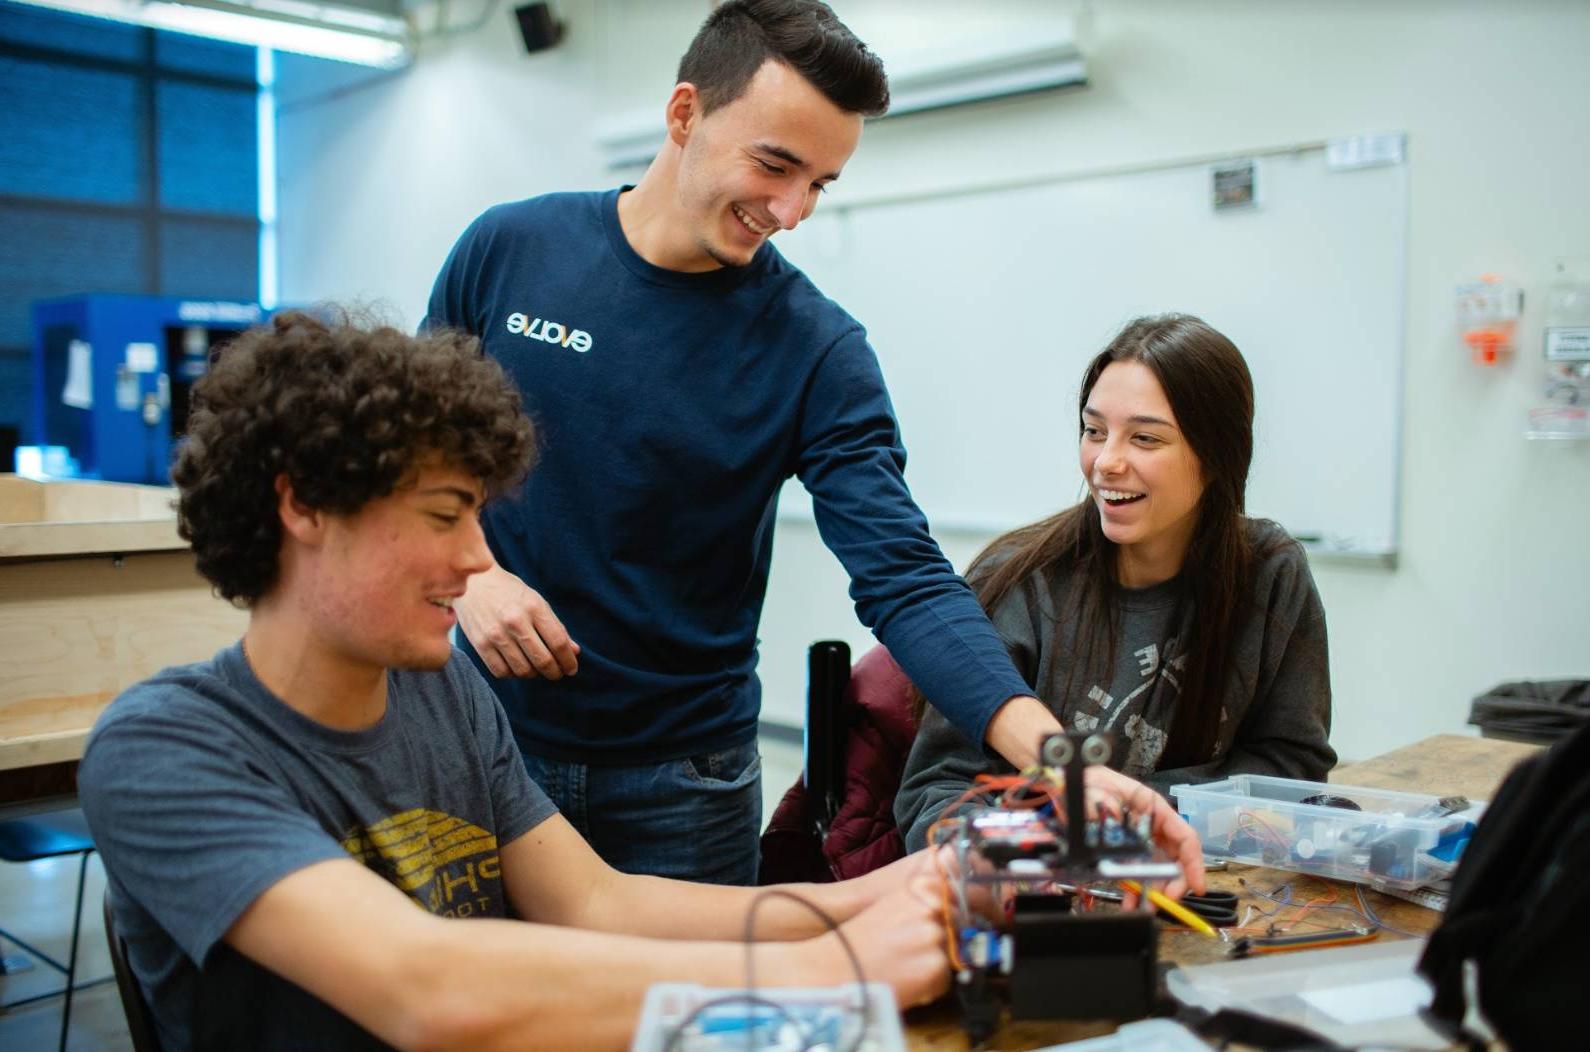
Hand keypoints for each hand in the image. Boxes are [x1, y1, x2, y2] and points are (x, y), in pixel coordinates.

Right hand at [455, 564, 579, 679]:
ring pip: (523, 670)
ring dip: (534, 675)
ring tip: (537, 668)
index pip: (558, 642)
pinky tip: (517, 666)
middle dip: (555, 672)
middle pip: (543, 660)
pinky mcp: (479, 644)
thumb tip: (574, 651)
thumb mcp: (536, 601)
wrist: (472, 581)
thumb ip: (556, 627)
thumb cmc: (509, 591)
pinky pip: (501, 672)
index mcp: (533, 607)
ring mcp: (495, 634)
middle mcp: (515, 621)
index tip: (571, 669)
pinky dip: (513, 675)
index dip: (568, 660)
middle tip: (557, 673)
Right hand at [830, 871, 948, 1009]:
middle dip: (947, 943)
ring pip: (953, 955)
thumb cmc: (859, 939)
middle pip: (959, 927)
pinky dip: (930, 986)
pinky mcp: (936, 965)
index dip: (961, 913)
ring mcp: (935, 936)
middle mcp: (933, 908)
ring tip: (905, 968)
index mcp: (922, 887)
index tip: (959, 923)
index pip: (960, 896)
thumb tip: (955, 916)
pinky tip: (906, 982)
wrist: (834, 966)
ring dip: (935, 965)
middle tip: (918, 954)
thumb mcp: (893, 908)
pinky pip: (945, 980)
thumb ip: (924, 906)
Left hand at [1082, 766, 1205, 896]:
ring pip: (1158, 870)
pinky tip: (1130, 902)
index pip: (1184, 836)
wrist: (1070, 787)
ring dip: (1155, 891)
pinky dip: (1137, 890)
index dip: (1193, 862)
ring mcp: (1141, 840)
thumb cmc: (1089, 781)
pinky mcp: (1127, 852)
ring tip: (1144, 907)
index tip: (1196, 886)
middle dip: (1174, 883)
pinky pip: (1138, 874)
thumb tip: (1109, 815)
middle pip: (1176, 858)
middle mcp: (1152, 826)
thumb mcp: (1093, 787)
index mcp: (1153, 807)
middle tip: (1164, 901)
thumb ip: (1098, 801)